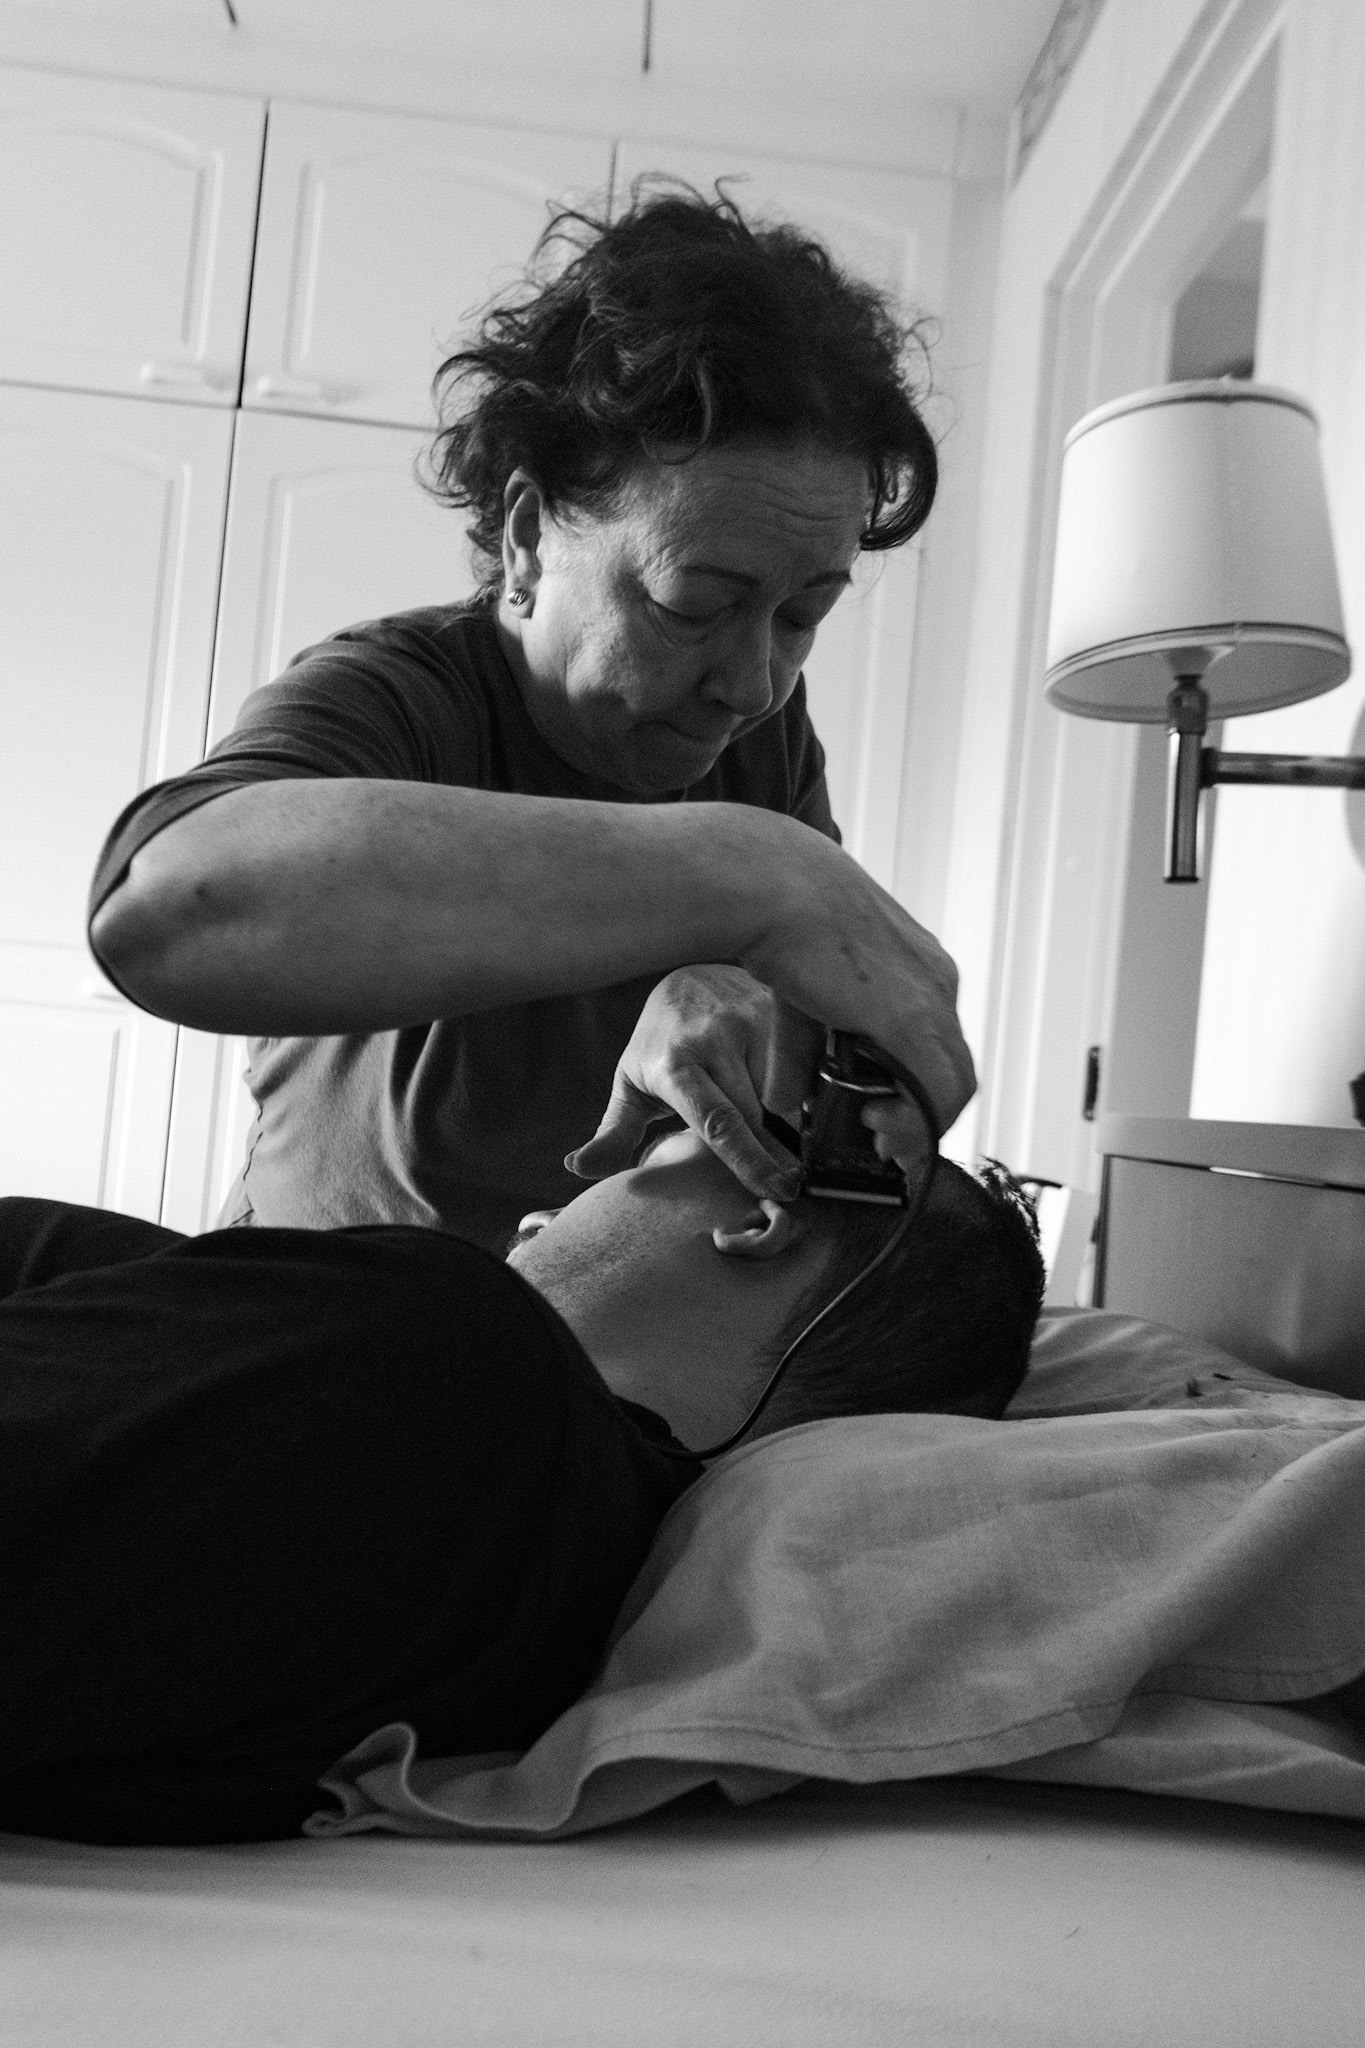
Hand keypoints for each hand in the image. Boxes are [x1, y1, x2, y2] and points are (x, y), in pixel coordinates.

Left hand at [566, 966, 814, 1202]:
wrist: (691, 976)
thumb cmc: (659, 1045)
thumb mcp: (631, 1085)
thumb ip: (614, 1133)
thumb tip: (577, 1169)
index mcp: (675, 1065)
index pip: (716, 1120)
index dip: (747, 1158)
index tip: (775, 1189)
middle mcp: (716, 1040)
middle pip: (759, 1115)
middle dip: (778, 1155)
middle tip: (790, 1187)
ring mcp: (753, 1021)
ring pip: (787, 1093)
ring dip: (793, 1126)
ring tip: (795, 1150)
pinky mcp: (782, 1012)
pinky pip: (805, 1067)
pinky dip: (807, 1095)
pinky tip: (802, 1109)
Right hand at [738, 821, 975, 1138]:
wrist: (774, 887)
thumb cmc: (780, 920)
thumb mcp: (798, 998)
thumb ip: (799, 1051)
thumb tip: (784, 1099)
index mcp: (915, 966)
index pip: (935, 1041)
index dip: (913, 1088)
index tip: (882, 1116)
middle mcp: (935, 981)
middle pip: (950, 1066)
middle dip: (920, 1114)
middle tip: (885, 1142)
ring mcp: (931, 999)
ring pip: (953, 1084)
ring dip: (918, 1126)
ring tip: (881, 1142)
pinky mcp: (914, 1018)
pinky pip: (936, 1091)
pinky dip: (915, 1124)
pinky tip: (882, 1134)